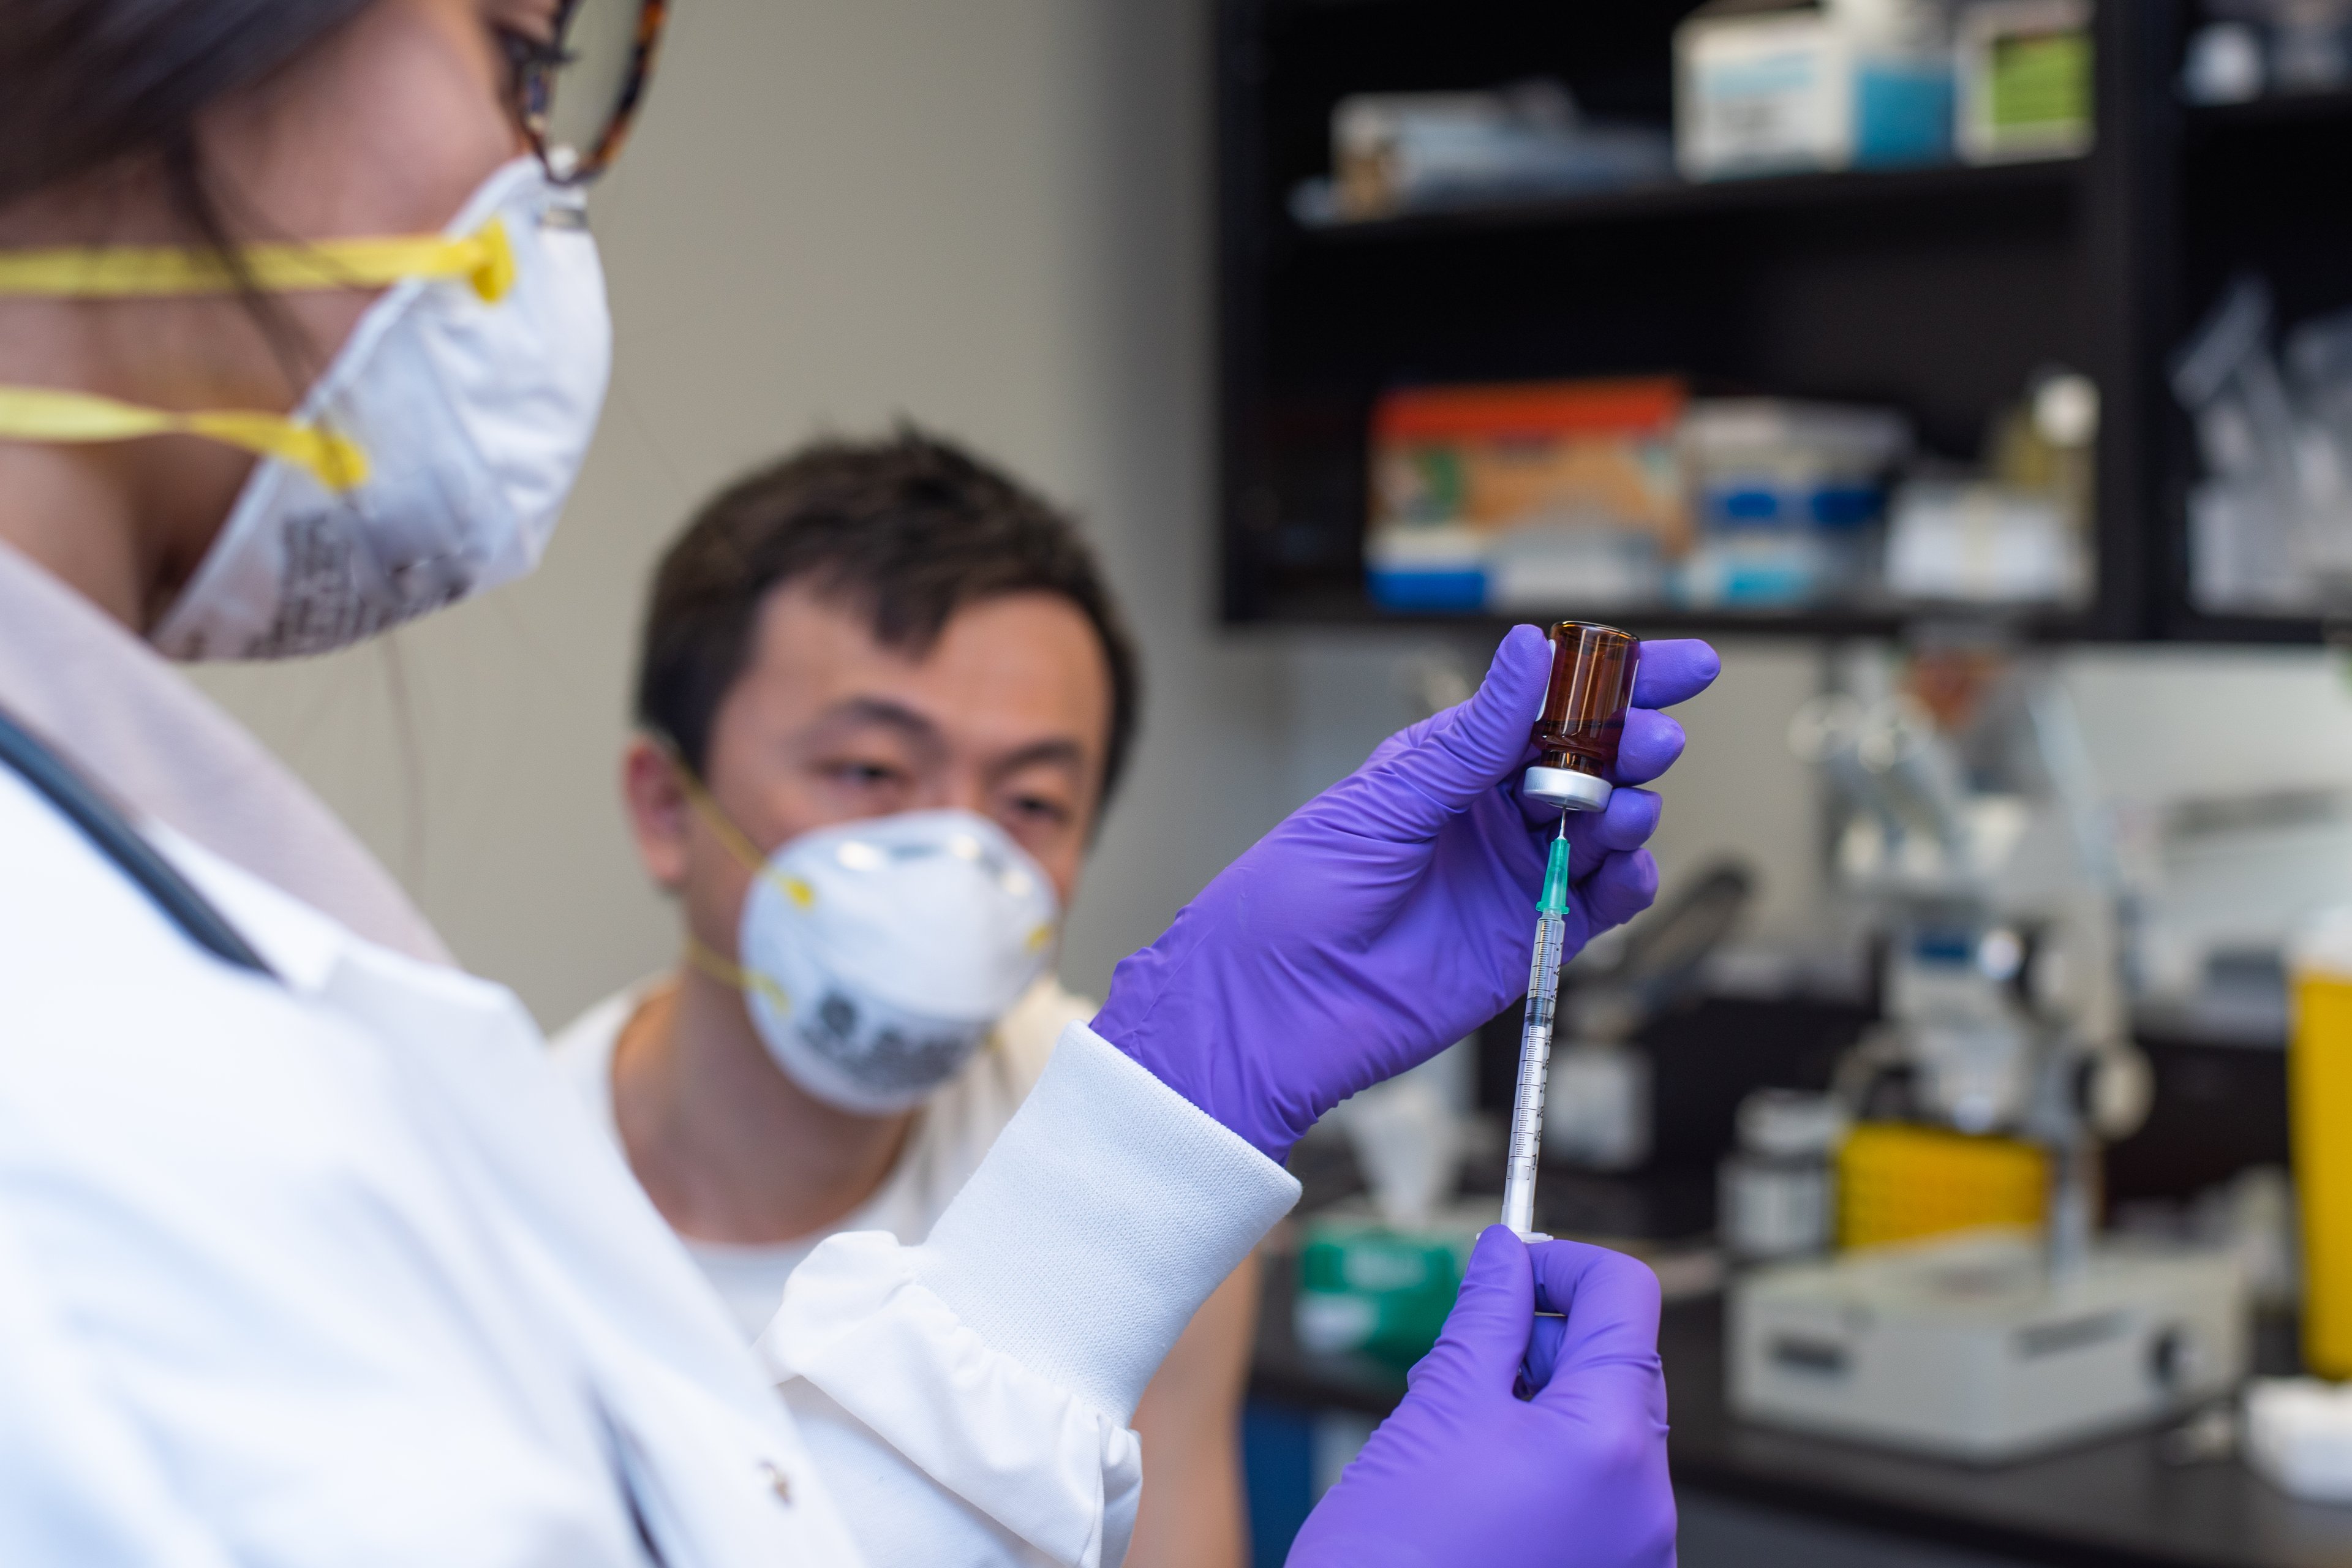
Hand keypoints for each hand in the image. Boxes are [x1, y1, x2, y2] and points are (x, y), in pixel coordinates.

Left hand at [1092, 625, 1718, 1159]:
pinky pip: (1600, 904)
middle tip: (1648, 743)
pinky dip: (1628, 885)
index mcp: (1450, 763)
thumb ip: (1470, 736)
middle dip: (1632, 744)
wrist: (1271, 1009)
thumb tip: (1527, 652)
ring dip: (1630, 811)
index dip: (1617, 680)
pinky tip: (1627, 871)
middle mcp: (1489, 813)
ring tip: (1621, 811)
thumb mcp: (1386, 800)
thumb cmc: (1295, 896)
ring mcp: (1512, 876)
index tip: (1680, 664)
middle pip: (1591, 763)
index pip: (1547, 705)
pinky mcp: (1526, 940)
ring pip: (1605, 829)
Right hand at [1288, 1229, 1674, 1567]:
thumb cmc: (1391, 1560)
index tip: (1509, 1267)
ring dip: (1537, 1403)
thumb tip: (1505, 1255)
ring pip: (1604, 1428)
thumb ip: (1484, 1317)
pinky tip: (1477, 1482)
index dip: (1563, 1264)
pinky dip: (1545, 1463)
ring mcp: (1633, 1550)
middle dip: (1542, 1341)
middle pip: (1619, 1364)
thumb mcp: (1435, 1409)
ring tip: (1456, 1433)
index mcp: (1609, 1442)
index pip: (1626, 1298)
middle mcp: (1644, 1500)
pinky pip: (1596, 1490)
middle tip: (1463, 1356)